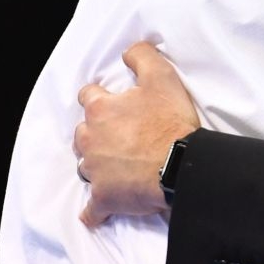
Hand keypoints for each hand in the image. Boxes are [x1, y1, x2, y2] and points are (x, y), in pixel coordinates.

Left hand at [74, 42, 200, 227]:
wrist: (180, 166)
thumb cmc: (170, 121)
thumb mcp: (161, 76)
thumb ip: (141, 57)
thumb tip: (128, 51)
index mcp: (100, 109)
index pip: (88, 97)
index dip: (100, 98)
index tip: (111, 104)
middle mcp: (90, 139)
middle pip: (83, 134)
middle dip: (96, 134)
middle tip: (120, 136)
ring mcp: (94, 171)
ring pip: (85, 167)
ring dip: (97, 166)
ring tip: (118, 167)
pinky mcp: (104, 199)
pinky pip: (92, 209)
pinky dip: (95, 210)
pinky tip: (98, 212)